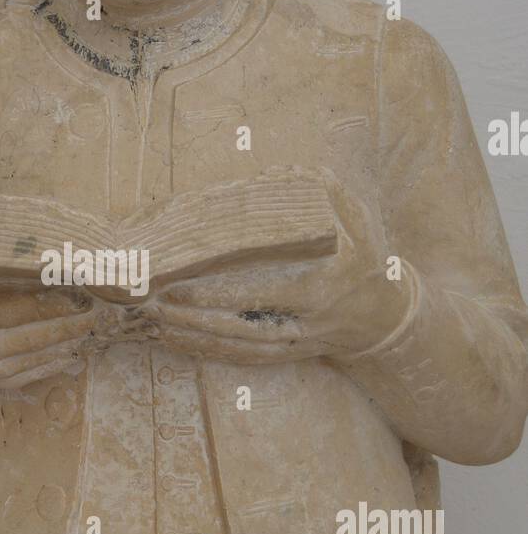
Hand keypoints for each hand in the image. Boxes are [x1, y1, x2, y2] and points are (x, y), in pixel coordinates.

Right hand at [0, 260, 134, 392]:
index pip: (11, 305)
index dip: (46, 295)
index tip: (74, 280)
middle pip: (32, 332)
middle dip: (68, 318)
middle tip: (96, 301)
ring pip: (36, 355)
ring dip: (68, 339)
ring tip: (92, 320)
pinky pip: (30, 374)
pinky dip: (54, 363)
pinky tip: (74, 349)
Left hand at [151, 171, 412, 364]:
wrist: (381, 315)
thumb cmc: (360, 254)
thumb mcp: (351, 213)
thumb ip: (315, 190)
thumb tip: (269, 176)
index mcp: (324, 283)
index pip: (264, 291)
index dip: (221, 291)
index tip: (182, 282)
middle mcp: (308, 319)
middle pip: (240, 323)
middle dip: (194, 314)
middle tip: (153, 299)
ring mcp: (294, 342)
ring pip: (235, 344)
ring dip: (192, 335)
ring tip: (152, 318)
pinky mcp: (284, 355)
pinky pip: (240, 357)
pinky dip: (205, 350)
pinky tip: (173, 338)